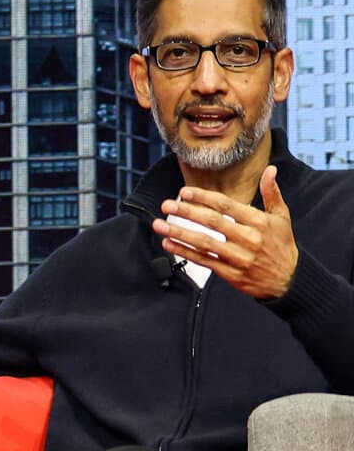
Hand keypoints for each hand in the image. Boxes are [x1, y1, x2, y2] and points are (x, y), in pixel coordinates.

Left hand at [153, 167, 298, 300]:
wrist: (290, 280)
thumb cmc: (282, 245)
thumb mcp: (282, 218)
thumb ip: (272, 193)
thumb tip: (270, 170)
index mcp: (259, 222)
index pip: (226, 206)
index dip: (204, 198)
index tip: (184, 192)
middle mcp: (249, 239)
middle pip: (212, 222)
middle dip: (186, 212)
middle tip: (166, 204)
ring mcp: (239, 258)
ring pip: (204, 243)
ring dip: (179, 233)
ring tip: (159, 224)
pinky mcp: (231, 274)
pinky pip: (204, 261)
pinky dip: (184, 252)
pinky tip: (168, 243)